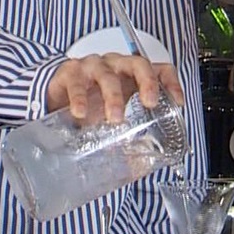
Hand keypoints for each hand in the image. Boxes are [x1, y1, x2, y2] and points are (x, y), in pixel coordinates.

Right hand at [46, 53, 181, 126]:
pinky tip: (80, 114)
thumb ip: (126, 133)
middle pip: (138, 64)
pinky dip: (79, 98)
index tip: (177, 102)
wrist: (56, 95)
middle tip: (149, 103)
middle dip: (147, 82)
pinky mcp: (70, 73)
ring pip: (107, 75)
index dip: (171, 83)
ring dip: (113, 97)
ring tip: (115, 118)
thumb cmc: (91, 101)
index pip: (159, 69)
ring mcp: (93, 66)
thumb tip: (137, 169)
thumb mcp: (114, 114)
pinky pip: (76, 83)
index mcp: (132, 75)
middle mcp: (116, 65)